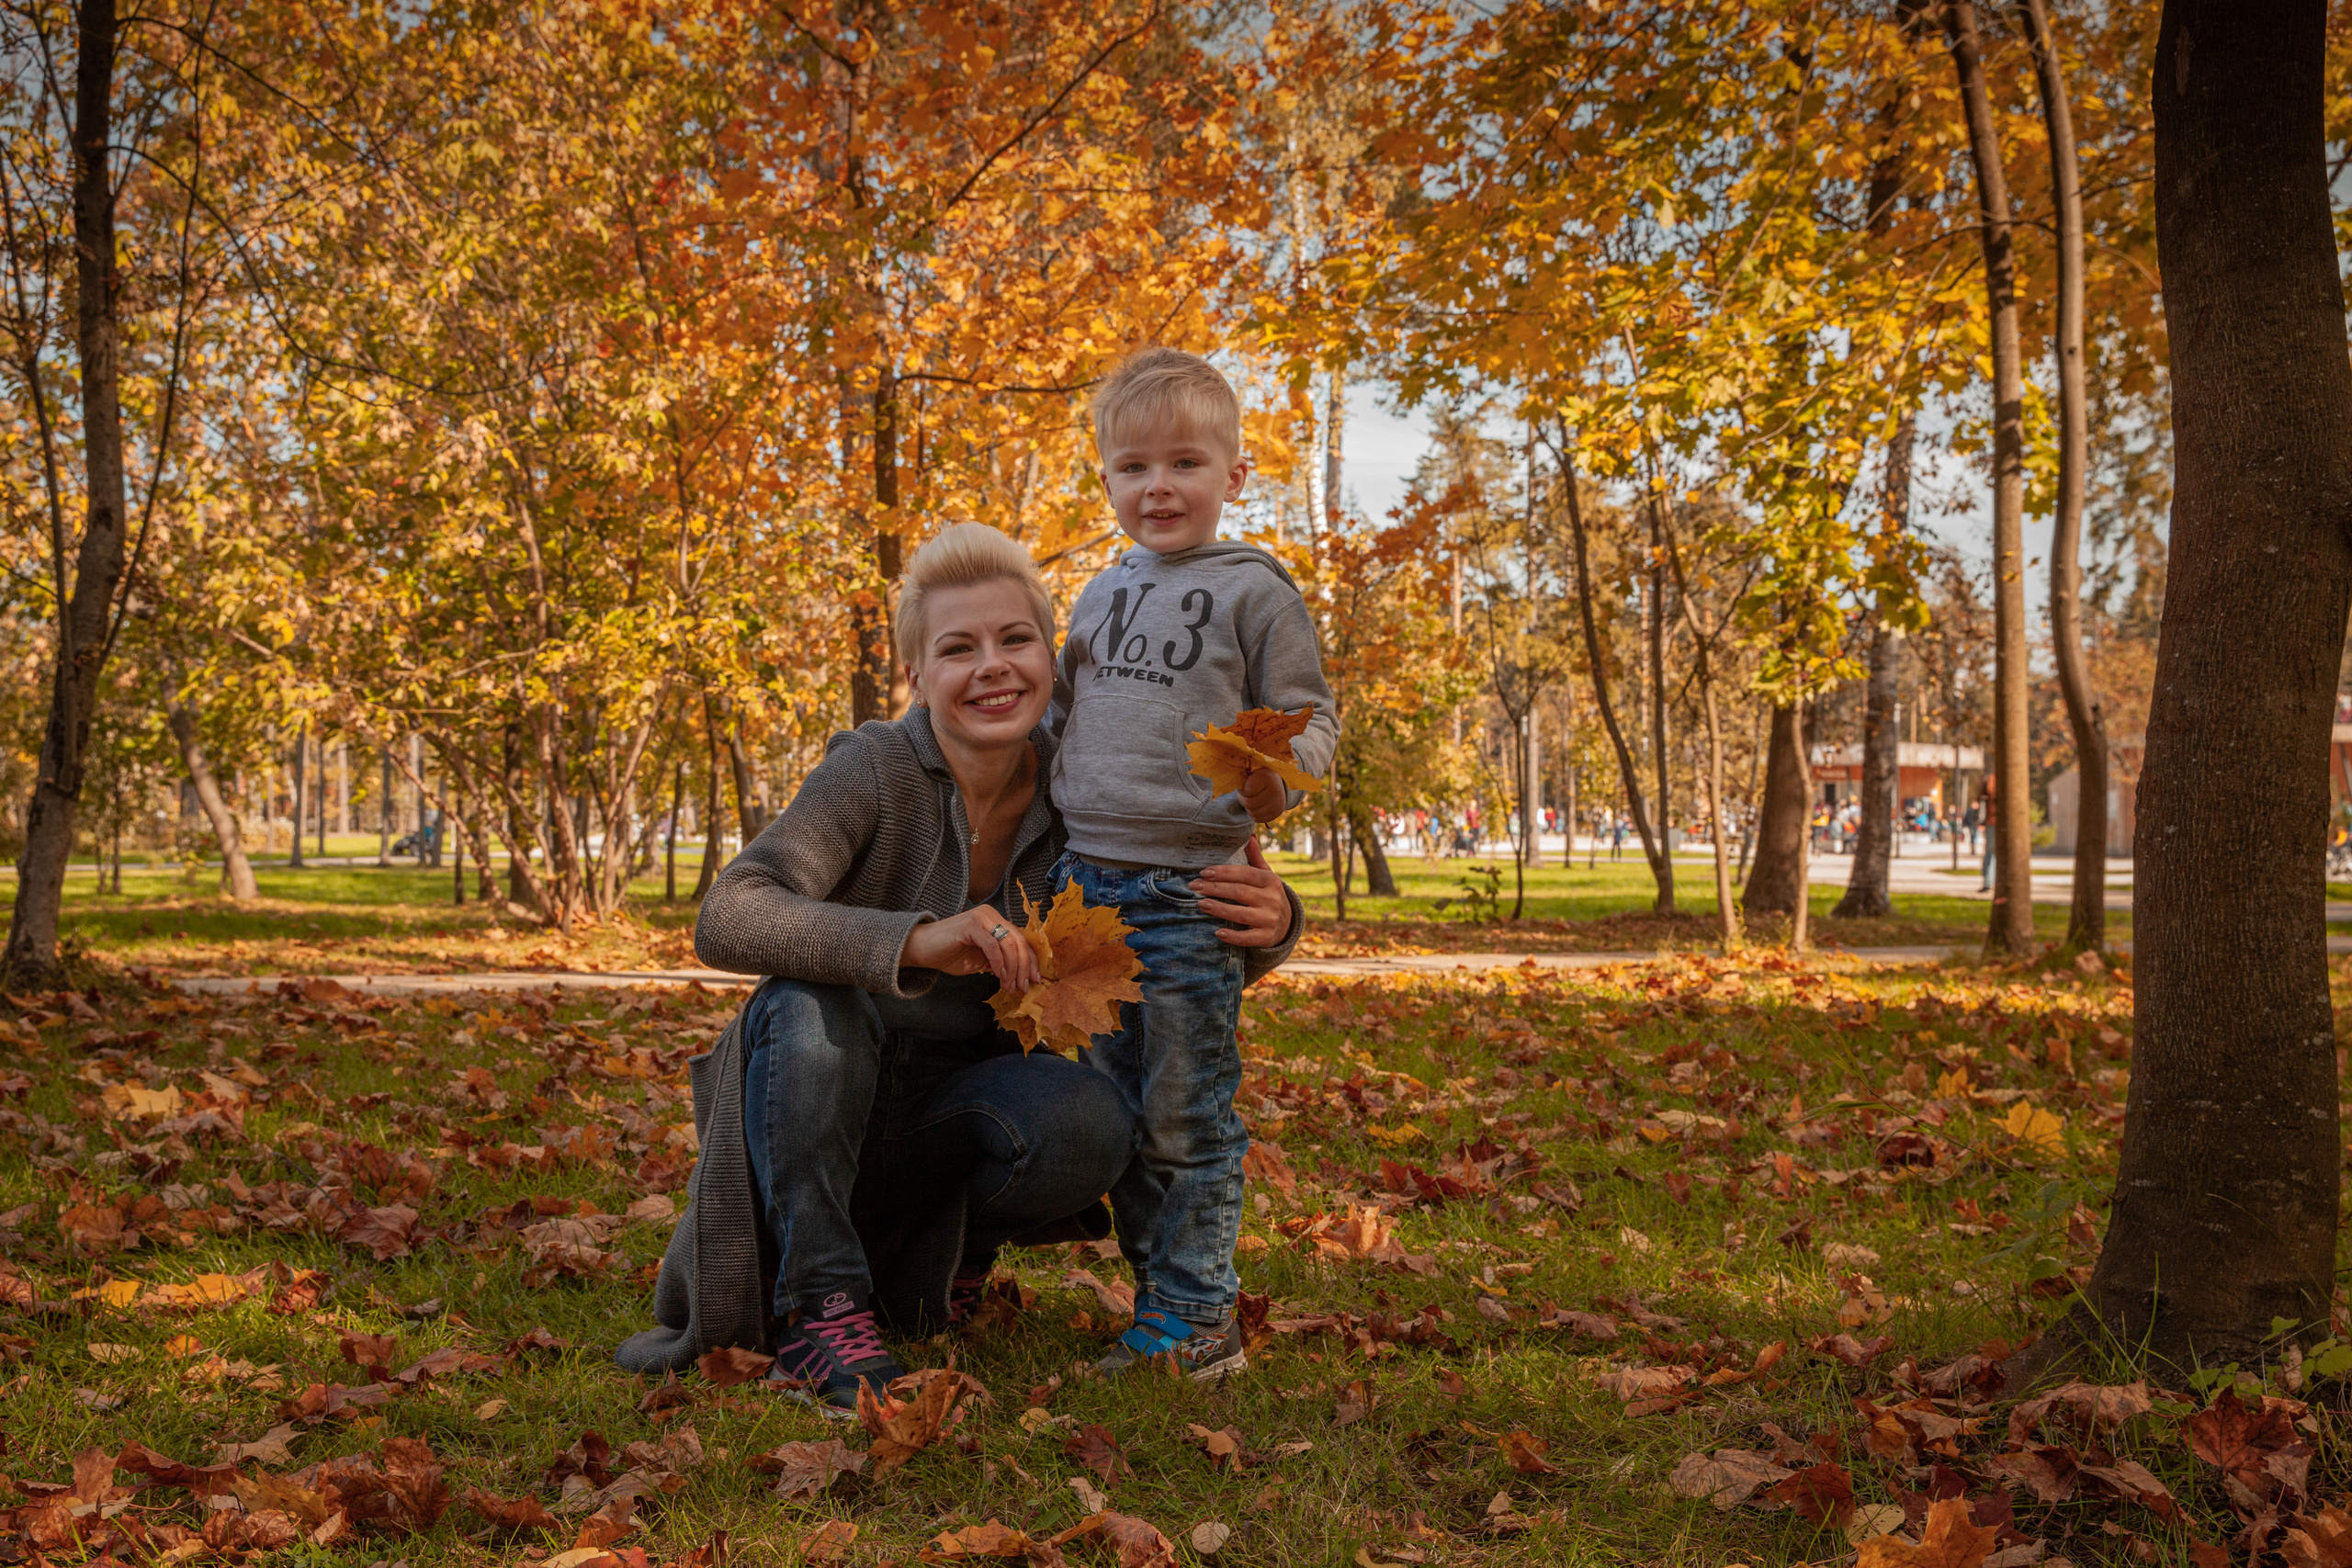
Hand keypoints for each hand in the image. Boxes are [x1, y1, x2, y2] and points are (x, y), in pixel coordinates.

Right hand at [897, 904, 1041, 991]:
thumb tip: (1021, 975)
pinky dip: (998, 963)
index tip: (1036, 980)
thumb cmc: (950, 954)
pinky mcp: (970, 925)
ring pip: (1008, 943)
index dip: (1031, 961)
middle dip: (1024, 967)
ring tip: (1009, 987)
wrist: (921, 949)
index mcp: (996, 920)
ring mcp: (981, 918)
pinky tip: (998, 976)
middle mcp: (991, 915)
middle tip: (1023, 987)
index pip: (1021, 940)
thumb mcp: (981, 959)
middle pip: (1018, 941)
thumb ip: (1000, 961)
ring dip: (1012, 969)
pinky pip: (992, 945)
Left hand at [1194, 837, 1295, 948]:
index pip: (1244, 874)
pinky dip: (1233, 936)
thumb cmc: (1268, 894)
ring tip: (1201, 903)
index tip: (1204, 872)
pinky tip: (1218, 932)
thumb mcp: (1266, 876)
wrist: (1287, 923)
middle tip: (1194, 886)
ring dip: (1219, 909)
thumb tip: (1249, 836)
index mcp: (1270, 880)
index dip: (1223, 872)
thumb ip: (1255, 858)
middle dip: (1214, 888)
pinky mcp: (1266, 937)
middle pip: (1239, 892)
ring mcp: (1270, 919)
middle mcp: (1272, 899)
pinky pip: (1248, 938)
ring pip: (1241, 913)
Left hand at [1237, 765, 1288, 823]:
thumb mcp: (1250, 773)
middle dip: (1244, 800)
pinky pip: (1258, 819)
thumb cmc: (1257, 777)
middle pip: (1249, 804)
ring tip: (1251, 800)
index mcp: (1266, 777)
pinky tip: (1257, 806)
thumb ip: (1242, 780)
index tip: (1245, 786)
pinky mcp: (1277, 812)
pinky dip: (1254, 814)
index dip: (1242, 791)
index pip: (1247, 792)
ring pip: (1253, 813)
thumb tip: (1238, 789)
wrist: (1275, 782)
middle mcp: (1275, 790)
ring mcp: (1278, 802)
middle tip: (1246, 795)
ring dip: (1248, 808)